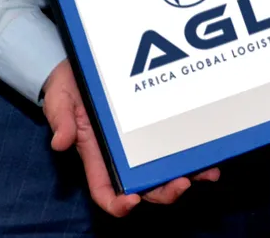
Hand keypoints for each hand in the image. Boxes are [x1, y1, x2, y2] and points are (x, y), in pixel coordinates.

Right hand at [42, 61, 219, 212]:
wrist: (83, 65)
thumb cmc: (69, 87)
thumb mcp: (59, 100)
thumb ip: (61, 120)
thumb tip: (61, 141)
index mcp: (97, 156)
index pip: (106, 191)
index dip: (118, 203)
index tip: (132, 201)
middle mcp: (122, 156)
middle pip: (144, 187)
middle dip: (164, 192)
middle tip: (182, 184)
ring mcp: (142, 142)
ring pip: (166, 170)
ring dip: (188, 176)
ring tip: (207, 173)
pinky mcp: (157, 124)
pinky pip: (176, 144)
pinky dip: (193, 152)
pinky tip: (210, 152)